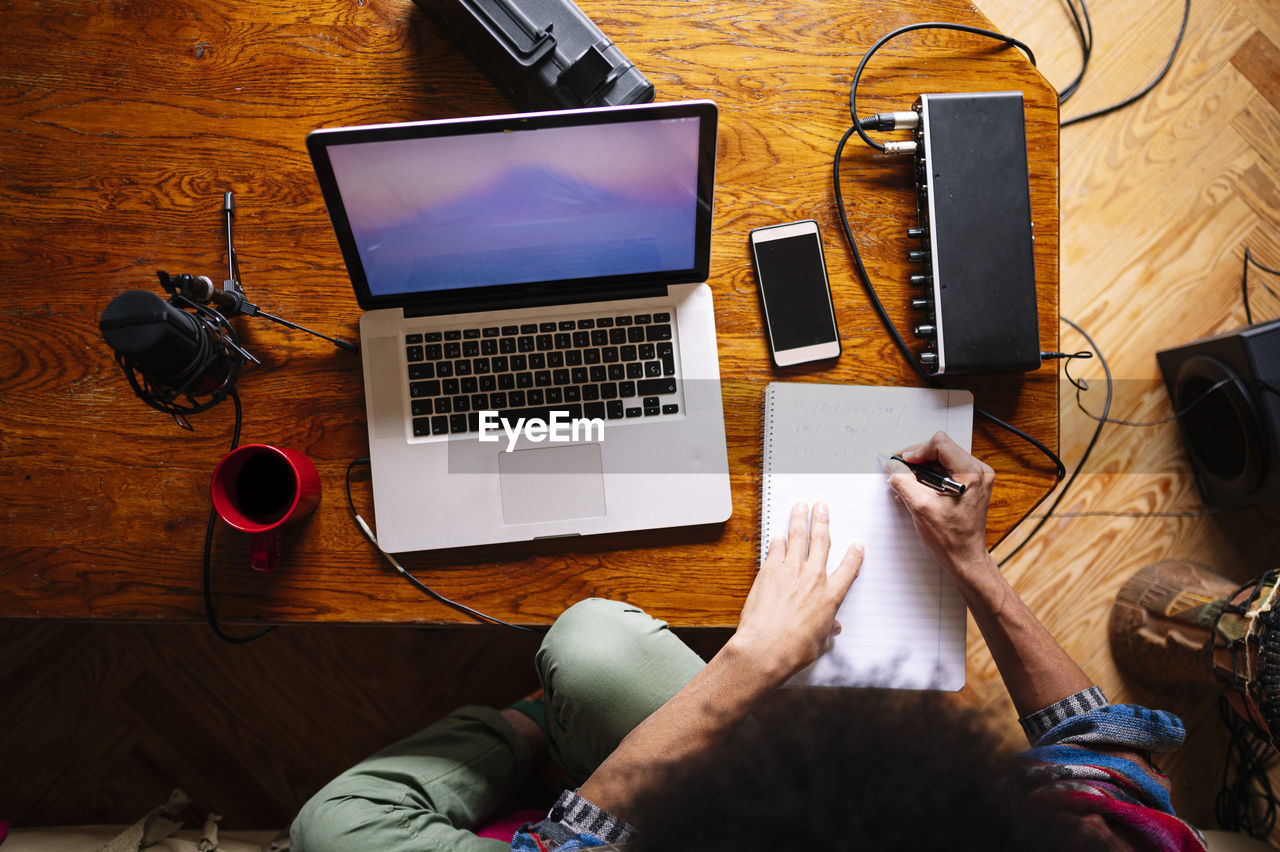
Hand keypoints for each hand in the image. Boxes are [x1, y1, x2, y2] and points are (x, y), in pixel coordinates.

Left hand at [731, 501, 862, 681]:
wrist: (766, 647)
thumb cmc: (793, 649)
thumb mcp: (819, 642)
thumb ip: (826, 630)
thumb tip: (831, 629)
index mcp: (831, 596)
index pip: (849, 569)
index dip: (854, 555)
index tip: (857, 545)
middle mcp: (813, 578)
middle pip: (821, 541)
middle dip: (822, 520)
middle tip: (822, 507)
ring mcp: (791, 571)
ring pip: (798, 536)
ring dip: (800, 519)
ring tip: (801, 506)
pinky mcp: (770, 571)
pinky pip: (776, 549)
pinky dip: (778, 540)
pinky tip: (778, 534)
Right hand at [886, 431, 993, 578]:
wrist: (964, 556)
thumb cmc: (950, 538)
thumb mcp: (920, 506)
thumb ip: (903, 481)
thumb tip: (893, 465)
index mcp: (971, 473)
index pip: (940, 444)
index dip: (916, 452)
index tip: (902, 464)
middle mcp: (978, 471)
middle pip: (941, 448)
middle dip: (917, 459)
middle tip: (900, 471)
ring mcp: (976, 476)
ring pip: (941, 457)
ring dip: (922, 468)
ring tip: (908, 483)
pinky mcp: (971, 483)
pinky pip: (946, 468)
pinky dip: (930, 475)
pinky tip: (918, 488)